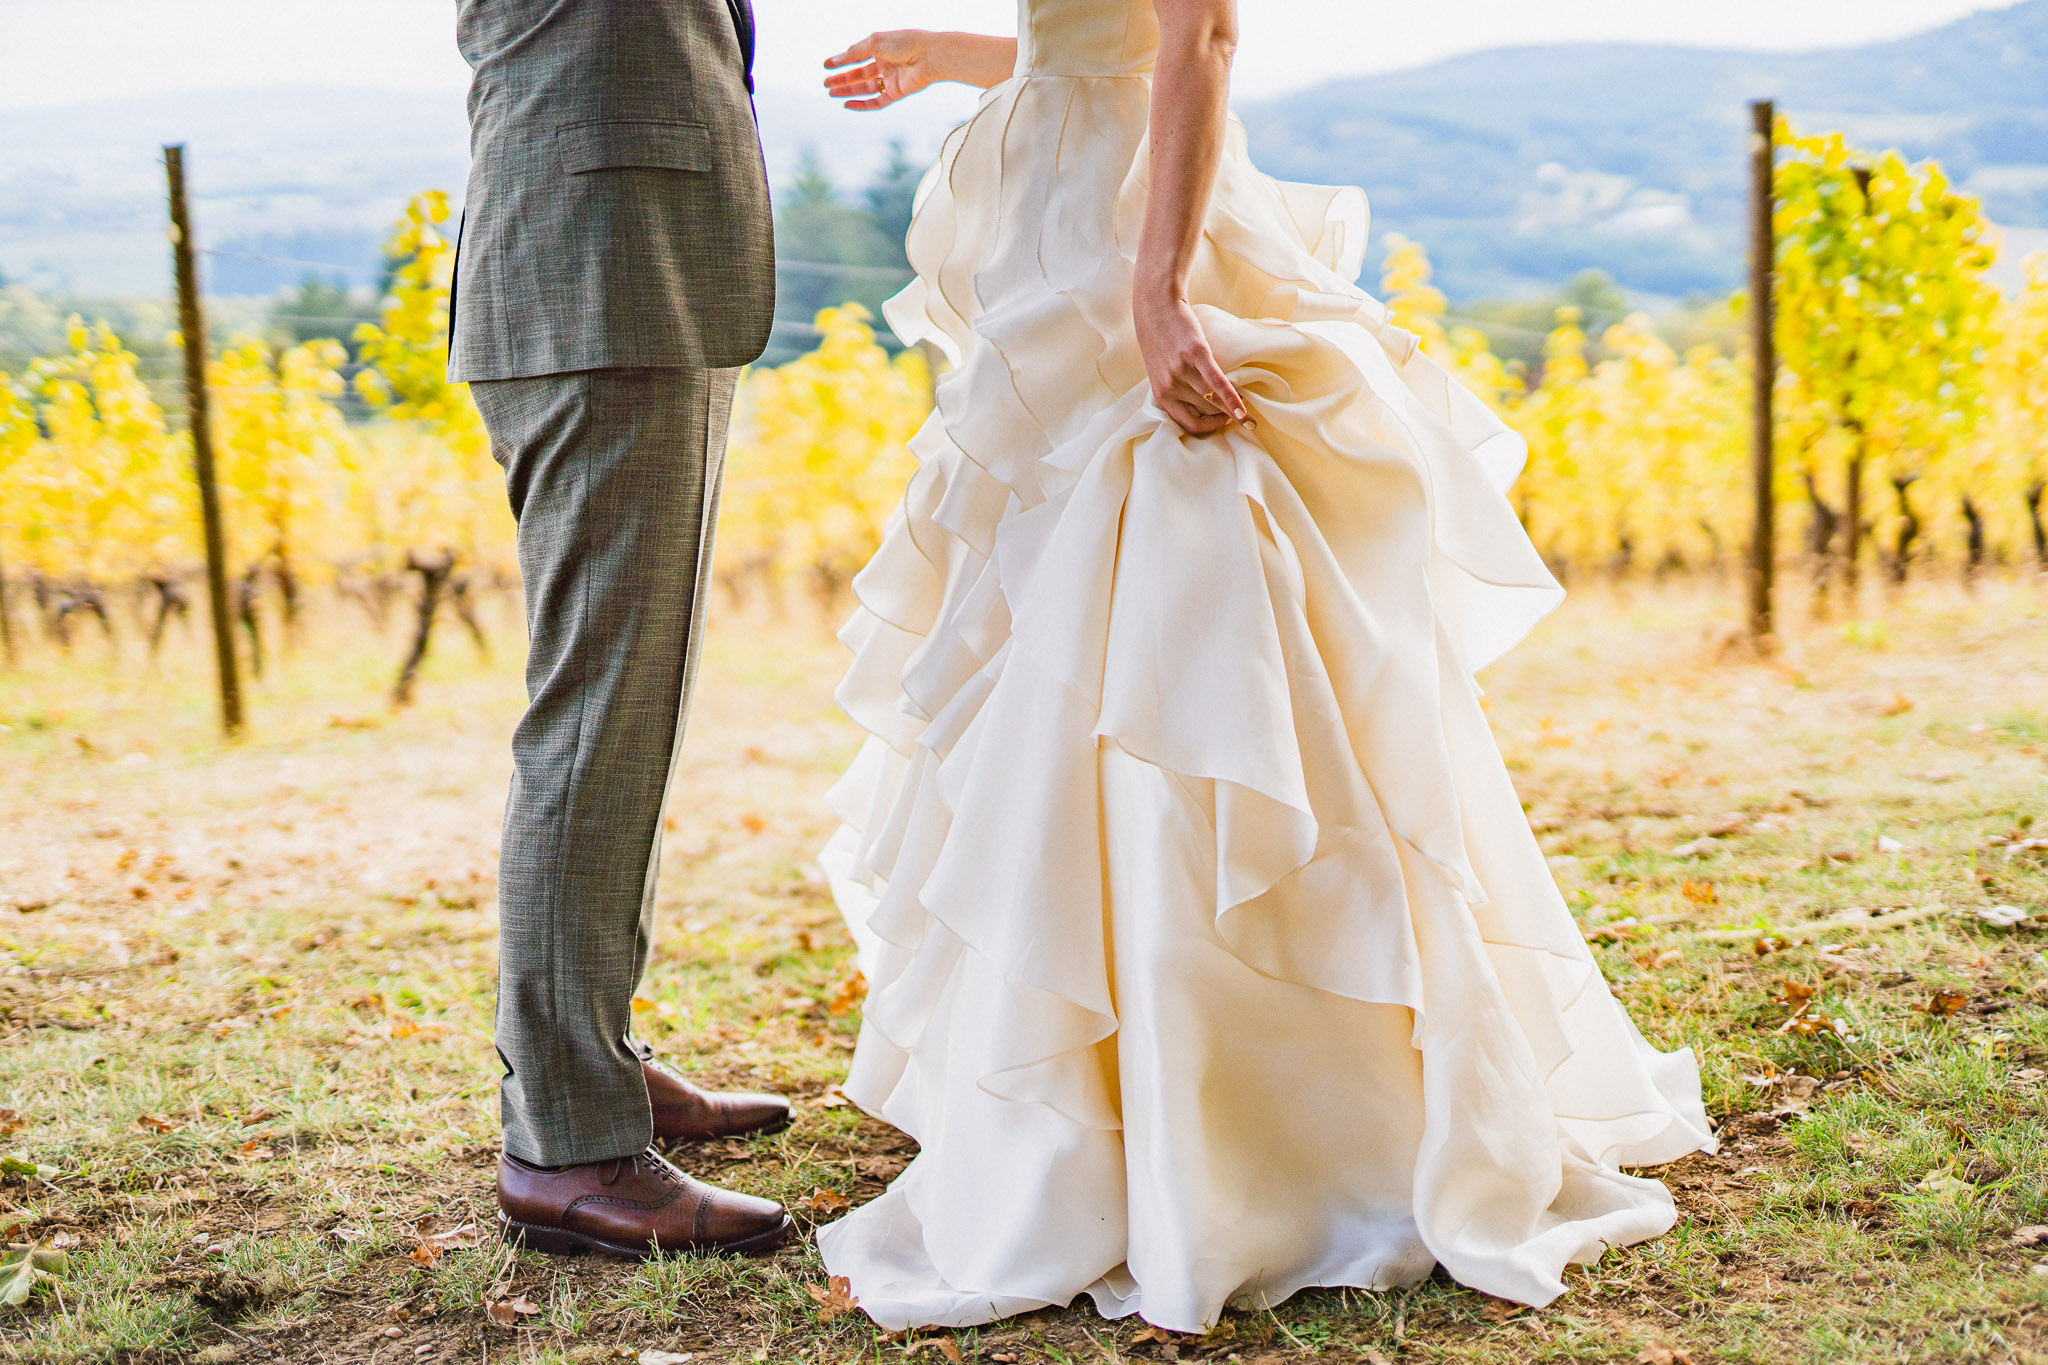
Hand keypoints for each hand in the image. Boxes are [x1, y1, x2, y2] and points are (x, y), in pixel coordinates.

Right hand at [824, 31, 944, 110]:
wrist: (930, 56)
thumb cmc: (906, 43)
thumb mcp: (875, 43)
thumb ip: (855, 52)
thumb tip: (836, 60)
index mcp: (881, 48)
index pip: (857, 56)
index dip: (841, 61)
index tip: (826, 65)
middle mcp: (885, 63)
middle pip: (859, 74)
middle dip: (842, 79)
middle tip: (825, 83)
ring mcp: (891, 79)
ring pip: (865, 88)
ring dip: (848, 91)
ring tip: (831, 92)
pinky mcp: (897, 93)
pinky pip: (876, 102)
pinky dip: (862, 104)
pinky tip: (847, 104)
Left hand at [1133, 290, 1248, 435]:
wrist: (1156, 307)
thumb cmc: (1160, 339)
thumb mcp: (1161, 371)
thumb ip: (1175, 388)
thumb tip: (1198, 403)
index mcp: (1161, 394)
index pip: (1188, 424)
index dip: (1209, 427)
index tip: (1222, 422)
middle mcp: (1170, 387)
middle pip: (1205, 413)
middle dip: (1224, 418)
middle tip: (1241, 417)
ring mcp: (1182, 371)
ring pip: (1212, 401)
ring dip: (1232, 409)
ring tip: (1247, 410)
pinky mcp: (1196, 355)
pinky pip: (1217, 383)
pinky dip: (1232, 400)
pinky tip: (1244, 411)